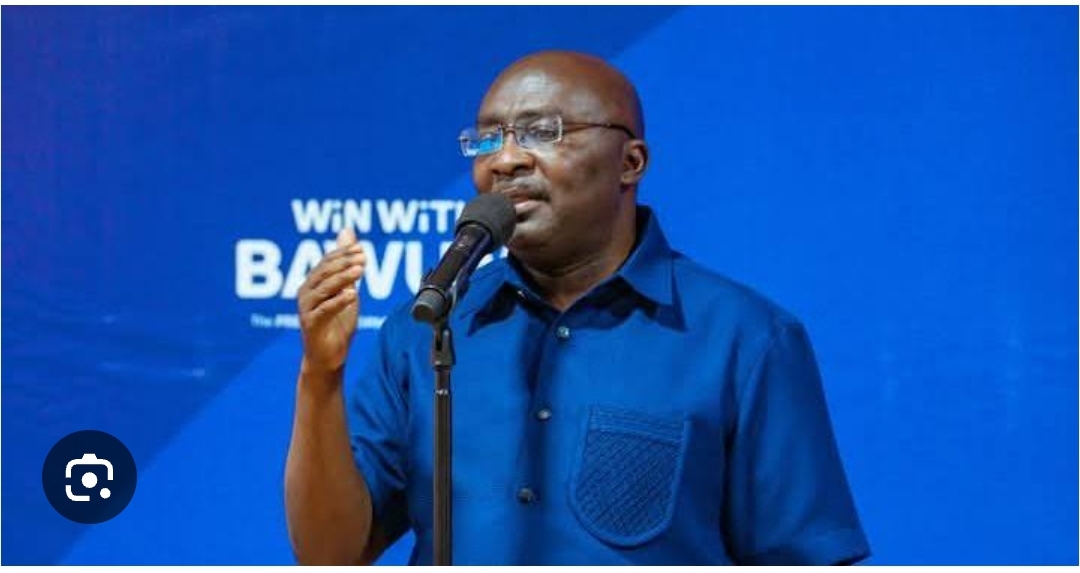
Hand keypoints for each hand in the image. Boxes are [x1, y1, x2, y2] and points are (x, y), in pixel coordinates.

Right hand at [297, 227, 365, 379]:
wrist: (329, 357)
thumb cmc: (337, 323)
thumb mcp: (347, 289)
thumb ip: (346, 264)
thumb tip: (348, 232)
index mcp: (313, 282)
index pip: (326, 261)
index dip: (343, 253)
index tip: (362, 248)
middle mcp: (306, 292)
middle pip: (324, 272)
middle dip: (344, 262)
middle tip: (363, 257)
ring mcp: (306, 308)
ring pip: (324, 288)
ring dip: (343, 278)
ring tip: (360, 270)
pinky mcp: (311, 324)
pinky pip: (325, 310)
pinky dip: (338, 302)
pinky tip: (353, 295)